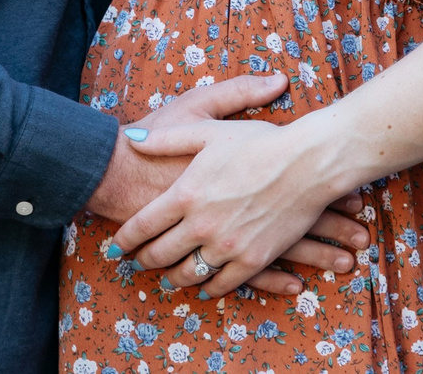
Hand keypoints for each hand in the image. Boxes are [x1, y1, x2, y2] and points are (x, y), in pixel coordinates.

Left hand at [111, 115, 350, 300]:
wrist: (307, 162)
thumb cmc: (258, 142)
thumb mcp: (208, 131)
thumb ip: (167, 139)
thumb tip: (131, 137)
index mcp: (186, 193)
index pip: (142, 226)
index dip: (124, 240)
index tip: (114, 248)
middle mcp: (201, 225)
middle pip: (159, 254)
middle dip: (144, 261)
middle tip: (137, 263)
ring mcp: (227, 246)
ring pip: (187, 274)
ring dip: (172, 278)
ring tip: (166, 278)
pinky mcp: (253, 260)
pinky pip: (221, 284)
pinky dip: (208, 289)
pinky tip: (202, 288)